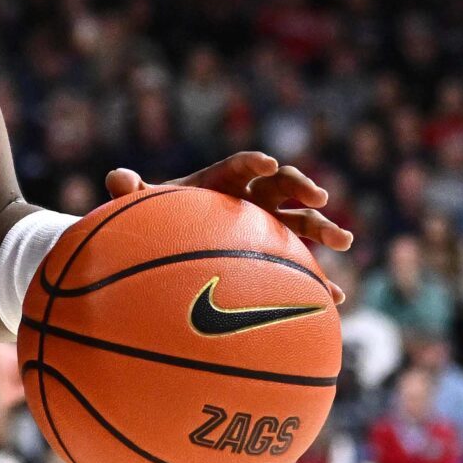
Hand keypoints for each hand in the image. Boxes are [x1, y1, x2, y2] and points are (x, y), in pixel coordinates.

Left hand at [106, 152, 353, 285]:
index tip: (268, 164)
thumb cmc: (152, 220)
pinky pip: (301, 269)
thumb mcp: (139, 208)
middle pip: (282, 188)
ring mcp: (264, 230)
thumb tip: (117, 178)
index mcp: (219, 183)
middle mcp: (248, 201)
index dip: (254, 163)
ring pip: (301, 224)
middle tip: (319, 198)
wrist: (163, 248)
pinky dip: (319, 282)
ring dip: (324, 229)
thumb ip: (128, 192)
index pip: (239, 167)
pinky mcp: (271, 258)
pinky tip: (337, 299)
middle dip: (303, 189)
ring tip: (345, 240)